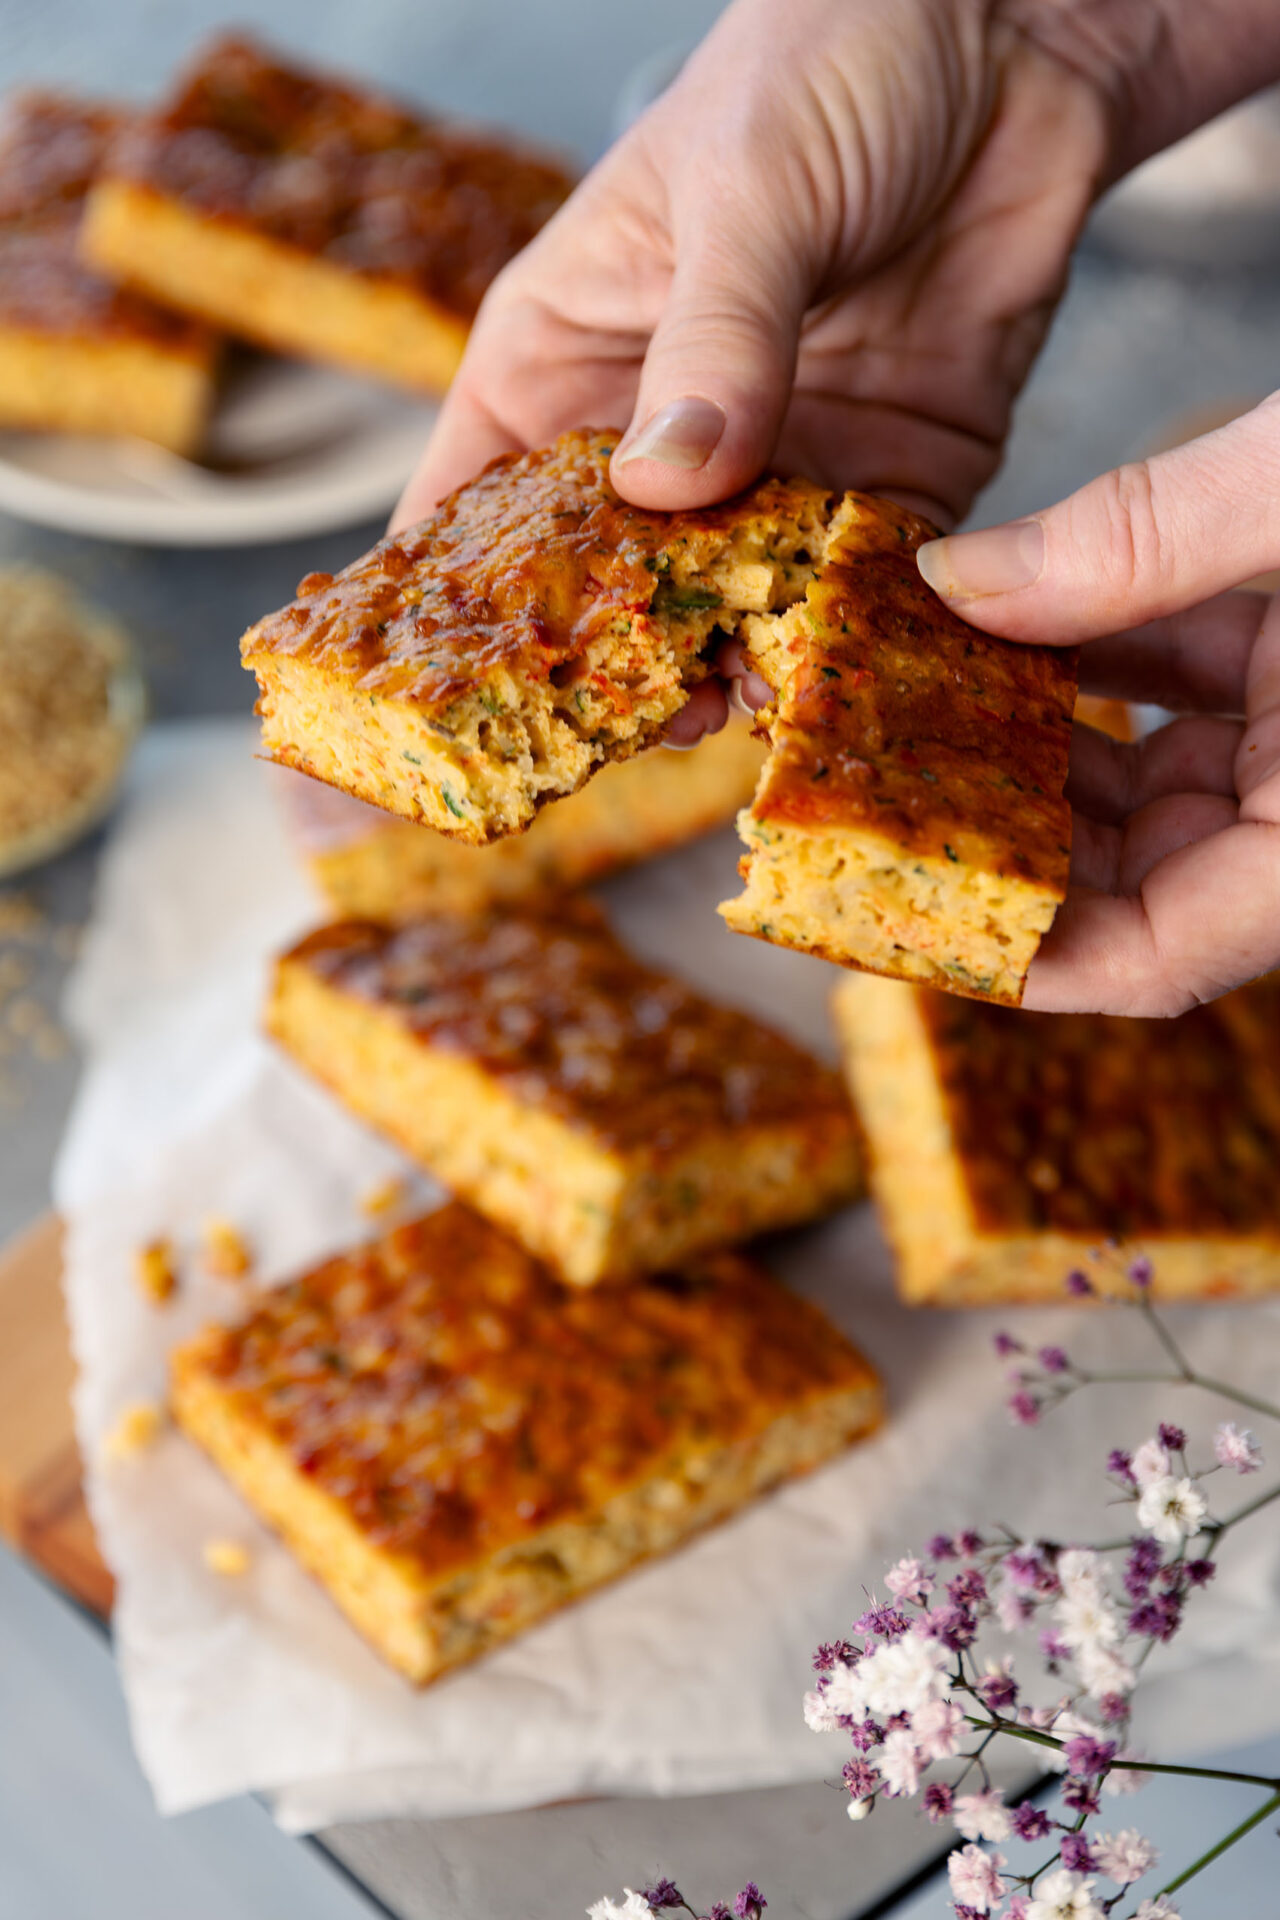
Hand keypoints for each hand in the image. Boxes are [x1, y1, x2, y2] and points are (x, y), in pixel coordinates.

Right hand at [395, 0, 1123, 738]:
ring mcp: (771, 464)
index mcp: (565, 353)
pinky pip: (856, 587)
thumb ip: (714, 338)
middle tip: (636, 722)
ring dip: (738, 663)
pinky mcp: (883, 481)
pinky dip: (853, 636)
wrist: (1016, 36)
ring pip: (728, 609)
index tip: (455, 696)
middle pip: (604, 587)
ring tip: (746, 709)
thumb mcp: (748, 189)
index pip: (476, 502)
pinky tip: (846, 677)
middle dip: (614, 663)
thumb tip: (667, 482)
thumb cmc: (832, 57)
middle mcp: (655, 428)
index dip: (457, 607)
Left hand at [916, 396, 1279, 1015]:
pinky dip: (1111, 656)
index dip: (1030, 961)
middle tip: (868, 785)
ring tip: (914, 689)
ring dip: (1040, 740)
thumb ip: (1151, 537)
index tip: (903, 920)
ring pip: (1162, 785)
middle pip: (1143, 878)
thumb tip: (960, 585)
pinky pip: (1202, 692)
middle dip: (1006, 837)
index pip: (1168, 955)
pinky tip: (1020, 609)